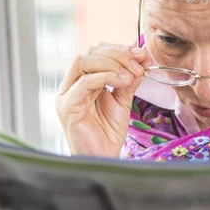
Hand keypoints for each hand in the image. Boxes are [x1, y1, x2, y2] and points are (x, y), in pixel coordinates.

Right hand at [55, 43, 149, 157]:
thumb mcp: (122, 101)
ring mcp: (66, 95)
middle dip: (117, 54)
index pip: (95, 52)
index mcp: (81, 81)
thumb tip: (144, 58)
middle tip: (138, 63)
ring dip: (111, 63)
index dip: (118, 49)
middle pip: (88, 53)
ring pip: (83, 62)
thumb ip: (129, 80)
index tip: (141, 54)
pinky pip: (84, 82)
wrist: (102, 159)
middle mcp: (70, 85)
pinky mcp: (67, 107)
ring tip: (131, 74)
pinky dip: (106, 77)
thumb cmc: (107, 134)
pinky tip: (123, 81)